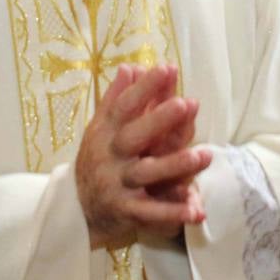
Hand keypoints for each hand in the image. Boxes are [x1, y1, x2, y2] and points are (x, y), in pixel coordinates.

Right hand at [75, 64, 210, 249]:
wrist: (75, 209)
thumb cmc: (95, 159)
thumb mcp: (100, 127)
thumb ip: (116, 98)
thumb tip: (131, 66)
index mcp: (105, 132)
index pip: (124, 105)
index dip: (144, 87)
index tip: (166, 68)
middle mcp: (111, 156)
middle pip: (134, 136)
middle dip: (158, 120)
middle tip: (185, 103)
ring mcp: (118, 184)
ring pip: (147, 174)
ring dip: (175, 165)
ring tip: (204, 154)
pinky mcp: (127, 211)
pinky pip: (152, 212)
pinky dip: (174, 213)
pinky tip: (197, 210)